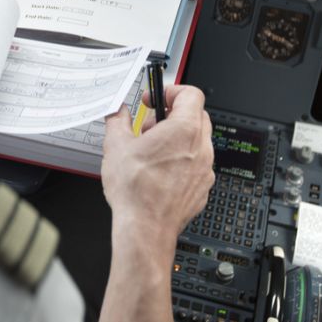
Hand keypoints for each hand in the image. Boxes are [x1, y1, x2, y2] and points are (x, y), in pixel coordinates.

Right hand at [101, 85, 213, 244]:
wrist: (145, 230)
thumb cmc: (135, 192)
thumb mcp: (115, 146)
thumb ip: (117, 120)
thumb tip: (117, 112)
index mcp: (184, 130)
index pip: (191, 93)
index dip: (171, 91)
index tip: (155, 99)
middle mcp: (201, 148)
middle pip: (197, 115)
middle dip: (173, 115)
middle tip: (150, 127)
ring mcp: (205, 169)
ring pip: (198, 141)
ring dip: (178, 139)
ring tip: (152, 152)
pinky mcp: (202, 188)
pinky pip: (197, 165)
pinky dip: (182, 161)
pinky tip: (160, 172)